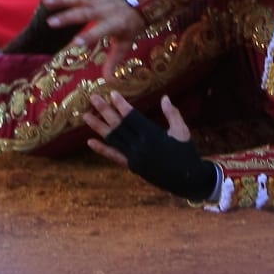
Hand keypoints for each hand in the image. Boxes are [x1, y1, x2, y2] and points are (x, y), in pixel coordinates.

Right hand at [42, 0, 145, 69]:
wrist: (140, 0)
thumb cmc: (131, 26)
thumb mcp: (125, 43)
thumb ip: (114, 60)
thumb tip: (108, 80)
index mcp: (116, 22)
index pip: (101, 30)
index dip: (89, 36)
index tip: (75, 43)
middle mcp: (105, 10)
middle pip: (85, 13)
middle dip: (68, 18)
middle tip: (51, 23)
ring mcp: (98, 1)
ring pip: (78, 1)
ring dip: (61, 2)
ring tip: (46, 4)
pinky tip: (47, 1)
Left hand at [83, 91, 217, 201]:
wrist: (187, 180)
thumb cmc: (186, 153)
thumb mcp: (182, 131)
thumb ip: (172, 113)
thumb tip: (165, 97)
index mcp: (153, 135)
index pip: (132, 117)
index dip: (121, 104)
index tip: (111, 93)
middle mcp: (140, 146)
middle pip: (119, 125)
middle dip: (105, 110)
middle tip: (92, 98)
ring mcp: (134, 157)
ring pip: (113, 139)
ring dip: (98, 127)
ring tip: (85, 116)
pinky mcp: (132, 166)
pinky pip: (114, 156)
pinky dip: (102, 149)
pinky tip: (90, 142)